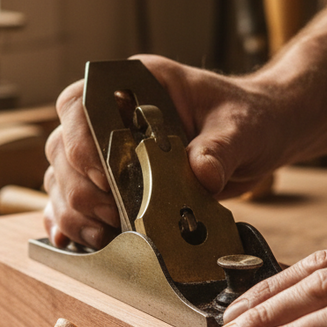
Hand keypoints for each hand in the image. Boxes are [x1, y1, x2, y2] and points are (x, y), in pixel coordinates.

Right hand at [43, 55, 304, 247]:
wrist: (263, 134)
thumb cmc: (250, 118)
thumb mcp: (240, 129)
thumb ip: (219, 149)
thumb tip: (202, 174)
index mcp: (135, 85)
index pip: (79, 104)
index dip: (81, 141)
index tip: (105, 176)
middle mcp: (111, 114)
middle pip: (64, 148)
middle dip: (81, 189)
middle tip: (114, 216)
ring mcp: (108, 149)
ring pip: (63, 178)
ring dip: (76, 212)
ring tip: (106, 236)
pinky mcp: (114, 182)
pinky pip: (75, 201)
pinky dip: (73, 223)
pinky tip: (80, 242)